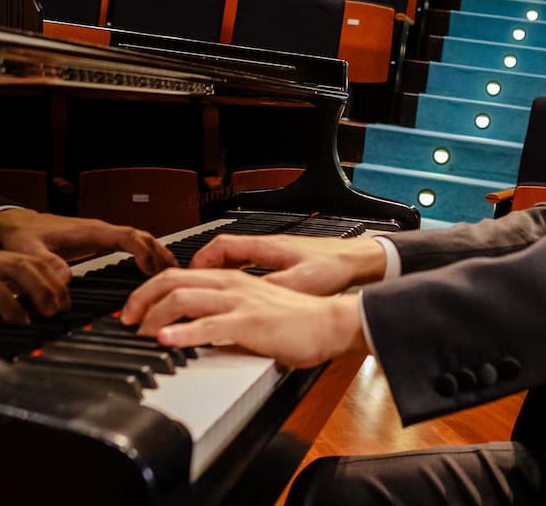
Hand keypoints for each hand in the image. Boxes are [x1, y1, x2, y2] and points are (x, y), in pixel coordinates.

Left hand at [0, 208, 176, 273]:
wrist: (15, 223)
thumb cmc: (23, 235)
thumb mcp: (28, 251)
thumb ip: (46, 264)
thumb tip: (67, 278)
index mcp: (89, 231)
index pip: (126, 236)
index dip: (143, 251)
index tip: (154, 269)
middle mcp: (100, 230)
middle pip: (141, 236)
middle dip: (161, 253)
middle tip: (177, 274)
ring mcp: (101, 234)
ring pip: (139, 238)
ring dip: (157, 252)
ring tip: (173, 273)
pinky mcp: (99, 241)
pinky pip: (130, 243)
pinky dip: (146, 253)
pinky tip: (152, 267)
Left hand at [120, 269, 366, 367]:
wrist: (330, 323)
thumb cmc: (298, 321)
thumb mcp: (254, 311)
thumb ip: (228, 314)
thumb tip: (202, 330)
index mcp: (232, 279)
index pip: (178, 275)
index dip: (150, 290)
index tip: (136, 309)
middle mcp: (231, 284)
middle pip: (171, 280)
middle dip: (141, 299)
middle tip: (127, 320)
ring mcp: (239, 302)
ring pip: (182, 298)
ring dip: (153, 315)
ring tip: (140, 332)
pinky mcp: (248, 323)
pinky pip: (207, 325)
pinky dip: (181, 333)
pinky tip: (165, 341)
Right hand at [189, 234, 386, 295]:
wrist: (357, 261)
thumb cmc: (333, 266)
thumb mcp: (300, 282)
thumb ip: (270, 289)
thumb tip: (245, 299)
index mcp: (265, 246)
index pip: (221, 246)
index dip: (201, 260)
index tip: (188, 276)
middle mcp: (266, 246)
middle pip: (223, 252)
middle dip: (202, 268)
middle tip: (189, 287)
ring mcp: (274, 253)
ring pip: (236, 259)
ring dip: (218, 273)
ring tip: (206, 292)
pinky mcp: (282, 263)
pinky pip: (249, 267)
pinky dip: (236, 278)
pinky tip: (237, 295)